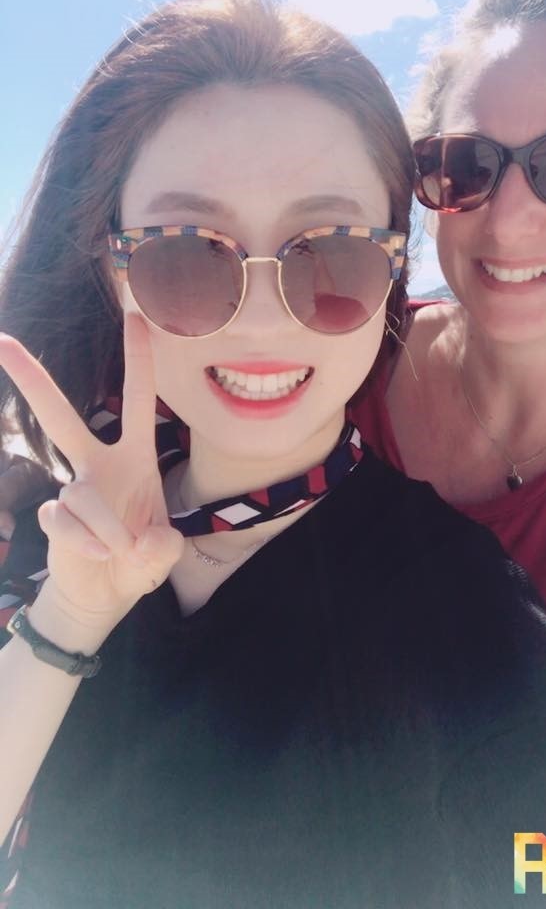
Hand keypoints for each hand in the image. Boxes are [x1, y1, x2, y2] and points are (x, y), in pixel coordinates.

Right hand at [0, 315, 183, 636]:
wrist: (107, 593)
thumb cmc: (141, 559)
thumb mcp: (165, 553)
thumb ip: (163, 546)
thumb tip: (140, 540)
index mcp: (136, 458)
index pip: (138, 401)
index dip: (137, 360)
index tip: (135, 317)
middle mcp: (99, 465)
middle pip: (61, 417)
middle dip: (32, 381)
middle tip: (2, 341)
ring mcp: (72, 489)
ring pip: (82, 495)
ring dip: (107, 530)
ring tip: (122, 552)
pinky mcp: (52, 517)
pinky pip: (64, 522)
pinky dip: (87, 543)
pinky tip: (100, 556)